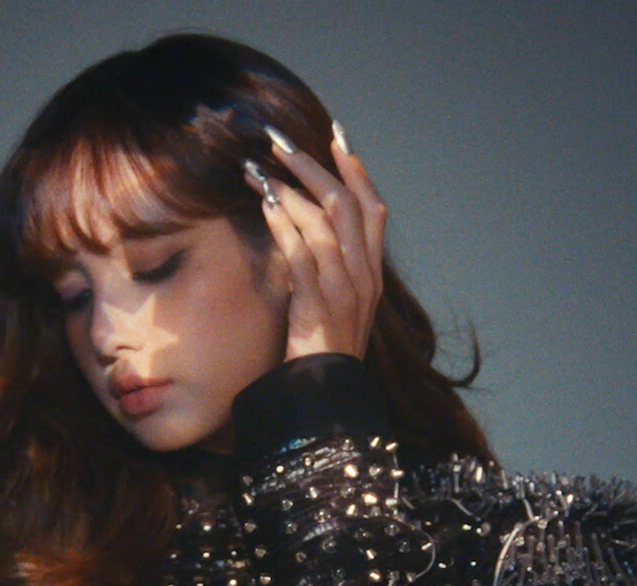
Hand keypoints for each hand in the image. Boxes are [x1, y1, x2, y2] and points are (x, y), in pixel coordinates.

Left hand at [250, 121, 386, 360]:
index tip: (336, 140)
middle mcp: (364, 276)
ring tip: (263, 173)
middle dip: (314, 168)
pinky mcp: (320, 305)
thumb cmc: (323, 350)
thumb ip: (331, 267)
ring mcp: (345, 290)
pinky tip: (267, 207)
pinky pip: (303, 255)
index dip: (356, 172)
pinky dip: (285, 226)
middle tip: (282, 146)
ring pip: (326, 224)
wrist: (325, 394)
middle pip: (347, 206)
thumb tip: (304, 227)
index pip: (373, 210)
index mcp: (372, 274)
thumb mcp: (336, 303)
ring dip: (292, 192)